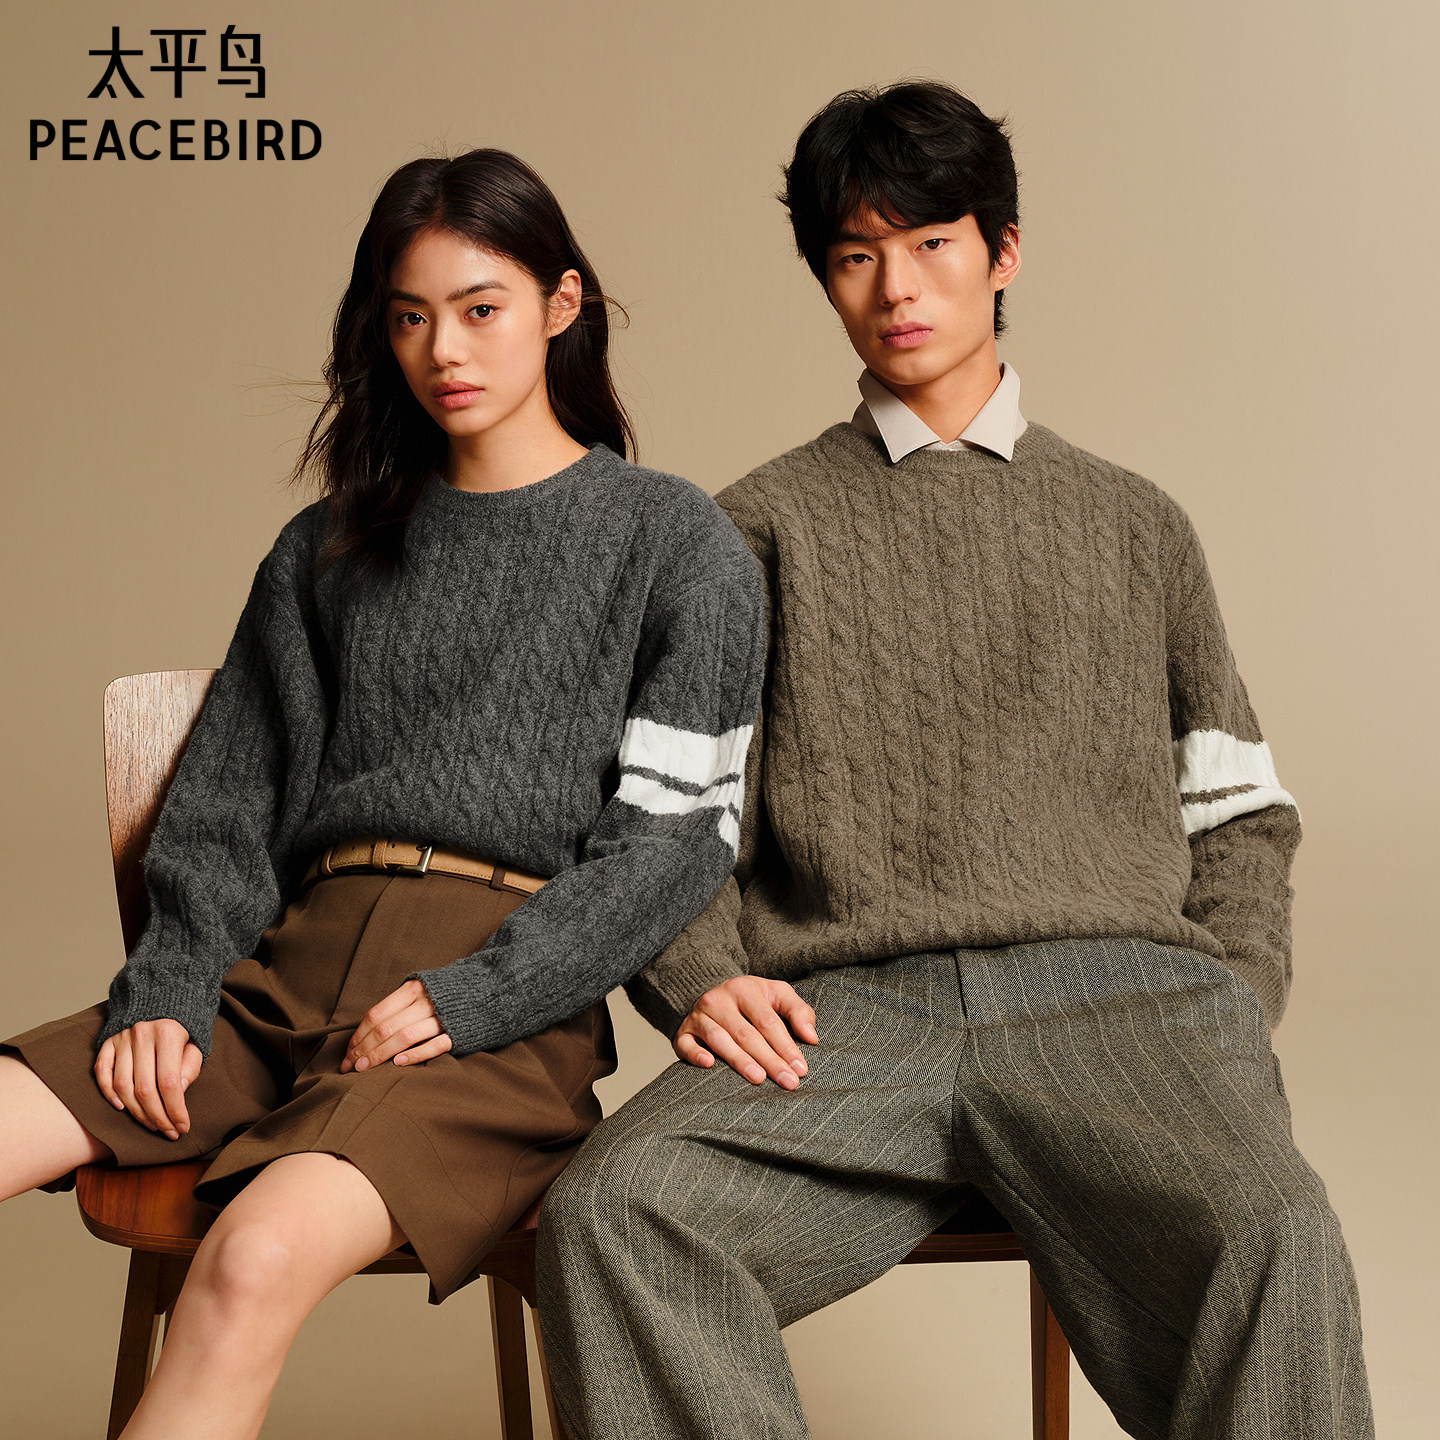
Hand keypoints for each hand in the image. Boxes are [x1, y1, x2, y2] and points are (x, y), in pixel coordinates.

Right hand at [94, 1020, 203, 1139]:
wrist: (161, 1001)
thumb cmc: (182, 1031)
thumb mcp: (195, 1045)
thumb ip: (189, 1068)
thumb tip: (178, 1094)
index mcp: (168, 1033)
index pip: (169, 1082)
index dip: (175, 1109)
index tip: (182, 1127)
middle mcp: (142, 1034)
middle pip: (144, 1089)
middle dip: (157, 1116)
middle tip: (167, 1132)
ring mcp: (122, 1038)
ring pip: (123, 1086)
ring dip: (136, 1112)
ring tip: (151, 1124)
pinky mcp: (107, 1042)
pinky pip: (102, 1073)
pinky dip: (109, 1093)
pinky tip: (122, 1108)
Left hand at [342, 979, 451, 1071]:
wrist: (491, 989)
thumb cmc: (447, 995)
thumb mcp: (421, 990)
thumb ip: (398, 1006)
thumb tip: (365, 1034)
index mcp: (413, 988)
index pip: (377, 1014)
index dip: (359, 1035)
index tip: (347, 1053)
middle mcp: (426, 1001)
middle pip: (386, 1027)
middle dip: (364, 1049)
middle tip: (350, 1067)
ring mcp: (443, 1017)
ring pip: (405, 1037)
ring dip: (380, 1055)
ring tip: (365, 1069)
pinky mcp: (459, 1032)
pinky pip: (435, 1045)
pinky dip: (415, 1055)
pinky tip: (398, 1064)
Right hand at [674, 976, 817, 1089]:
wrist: (714, 995)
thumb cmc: (753, 1001)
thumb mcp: (776, 995)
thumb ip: (798, 1011)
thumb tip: (811, 1038)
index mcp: (744, 988)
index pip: (768, 1022)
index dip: (786, 1046)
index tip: (801, 1069)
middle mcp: (718, 999)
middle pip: (746, 1034)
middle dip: (769, 1060)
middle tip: (787, 1082)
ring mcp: (698, 1015)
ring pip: (719, 1039)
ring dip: (739, 1060)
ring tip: (758, 1078)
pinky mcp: (683, 1031)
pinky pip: (685, 1044)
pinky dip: (695, 1054)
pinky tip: (709, 1065)